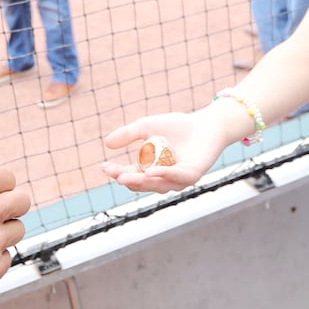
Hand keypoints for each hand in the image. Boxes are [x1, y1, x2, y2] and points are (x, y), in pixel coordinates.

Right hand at [100, 109, 232, 193]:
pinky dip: (164, 174)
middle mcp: (163, 178)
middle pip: (142, 184)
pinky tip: (152, 171)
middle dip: (128, 180)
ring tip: (127, 177)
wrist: (205, 123)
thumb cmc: (176, 126)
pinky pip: (176, 178)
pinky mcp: (192, 175)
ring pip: (158, 185)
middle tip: (116, 175)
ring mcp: (178, 179)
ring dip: (143, 182)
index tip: (104, 166)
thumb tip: (107, 144)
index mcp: (150, 169)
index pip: (131, 175)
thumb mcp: (147, 126)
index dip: (117, 173)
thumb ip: (128, 134)